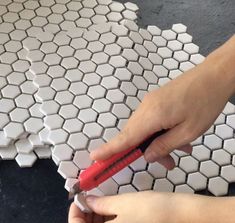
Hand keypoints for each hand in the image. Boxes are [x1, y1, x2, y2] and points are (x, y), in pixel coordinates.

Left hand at [68, 191, 212, 222]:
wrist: (181, 215)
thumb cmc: (153, 210)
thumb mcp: (122, 203)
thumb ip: (100, 203)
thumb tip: (86, 200)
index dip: (74, 213)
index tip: (78, 199)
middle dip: (85, 215)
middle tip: (89, 198)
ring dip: (95, 217)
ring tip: (98, 200)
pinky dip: (107, 219)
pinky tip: (109, 207)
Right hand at [91, 38, 234, 167]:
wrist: (213, 75)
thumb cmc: (205, 104)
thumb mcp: (188, 132)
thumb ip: (164, 145)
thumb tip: (146, 155)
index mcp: (151, 116)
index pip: (125, 138)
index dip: (109, 149)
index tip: (94, 157)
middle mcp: (145, 108)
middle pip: (134, 135)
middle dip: (145, 151)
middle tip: (168, 163)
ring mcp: (150, 102)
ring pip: (144, 129)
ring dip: (157, 142)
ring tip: (180, 150)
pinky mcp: (156, 100)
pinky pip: (151, 120)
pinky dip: (160, 131)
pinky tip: (179, 137)